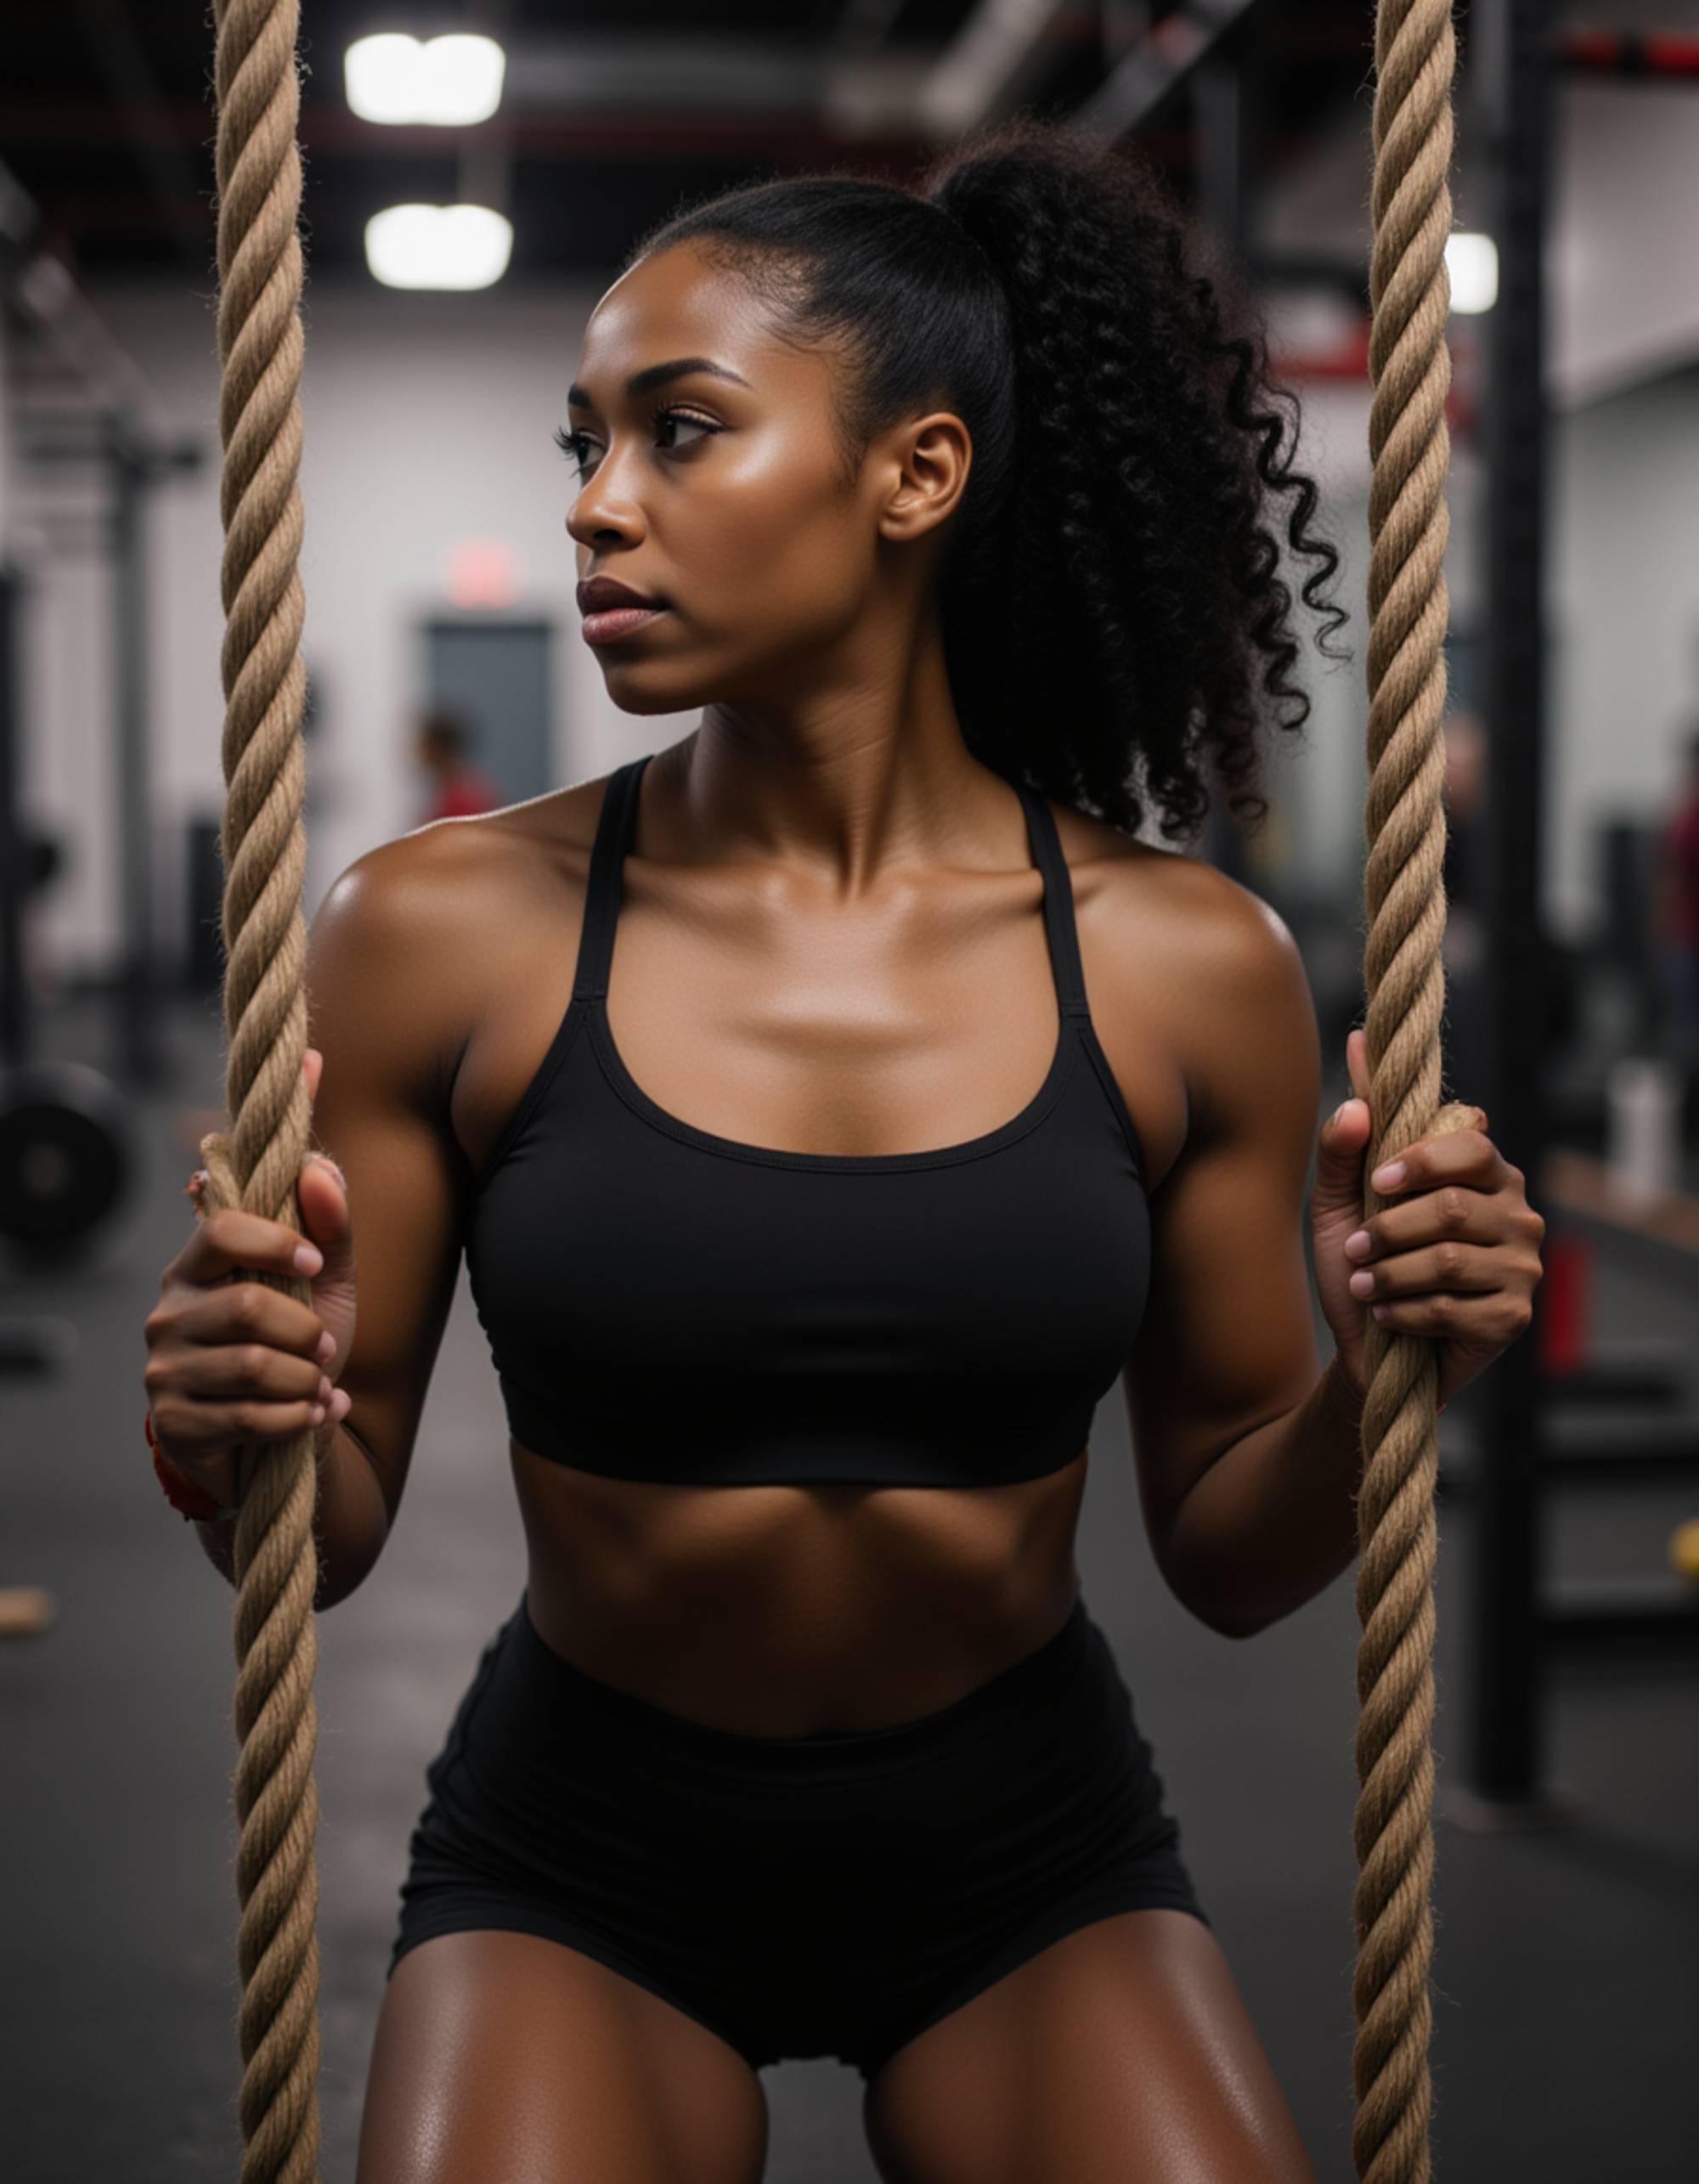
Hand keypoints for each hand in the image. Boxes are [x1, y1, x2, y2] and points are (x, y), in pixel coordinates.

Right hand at [144, 1045, 355, 1506]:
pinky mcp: (175, 1424)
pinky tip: (314, 1414)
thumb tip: (319, 1170)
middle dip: (305, 1329)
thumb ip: (329, 1227)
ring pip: (252, 1366)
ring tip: (320, 1385)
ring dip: (306, 1379)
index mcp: (197, 1270)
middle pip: (247, 1306)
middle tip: (326, 1346)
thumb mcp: (324, 1285)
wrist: (281, 1433)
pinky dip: (297, 1417)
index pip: (219, 1230)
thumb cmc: (296, 1346)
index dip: (274, 1241)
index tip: (315, 1262)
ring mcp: (165, 1372)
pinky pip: (247, 1417)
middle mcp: (168, 1316)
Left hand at [1310, 1027, 1545, 1410]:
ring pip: (1448, 1259)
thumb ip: (1342, 1146)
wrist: (1368, 1348)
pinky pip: (1452, 1307)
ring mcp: (1523, 1266)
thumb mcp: (1337, 1203)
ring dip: (1390, 1273)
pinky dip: (1403, 1311)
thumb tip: (1356, 1089)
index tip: (1379, 1180)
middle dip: (1389, 1230)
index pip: (1471, 1143)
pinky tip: (1386, 1315)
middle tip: (1355, 1249)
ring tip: (1364, 1283)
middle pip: (1453, 1207)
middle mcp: (1516, 1213)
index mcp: (1483, 1173)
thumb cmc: (1362, 1264)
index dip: (1422, 1158)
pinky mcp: (1513, 1317)